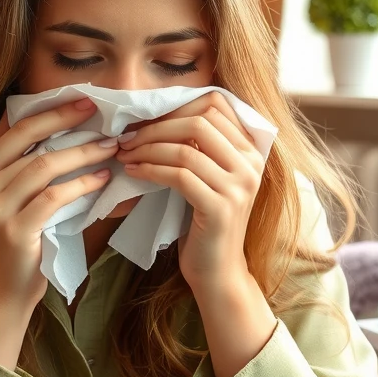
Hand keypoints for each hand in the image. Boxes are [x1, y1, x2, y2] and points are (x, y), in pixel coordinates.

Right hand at [0, 97, 118, 366]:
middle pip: (28, 140)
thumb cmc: (13, 246)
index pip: (14, 128)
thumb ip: (27, 169)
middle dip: (66, 120)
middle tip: (99, 111)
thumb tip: (71, 133)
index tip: (82, 100)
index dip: (49, 111)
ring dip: (82, 153)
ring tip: (111, 147)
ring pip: (44, 166)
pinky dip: (81, 184)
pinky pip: (54, 197)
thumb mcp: (9, 201)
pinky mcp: (14, 230)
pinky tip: (101, 180)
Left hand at [114, 91, 266, 297]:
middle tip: (128, 138)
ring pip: (185, 148)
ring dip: (147, 148)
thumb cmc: (206, 223)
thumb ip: (202, 147)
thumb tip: (160, 114)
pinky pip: (178, 175)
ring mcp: (238, 187)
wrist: (218, 272)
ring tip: (126, 154)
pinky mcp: (220, 208)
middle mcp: (251, 164)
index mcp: (251, 150)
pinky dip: (150, 170)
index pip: (216, 105)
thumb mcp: (211, 178)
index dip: (177, 106)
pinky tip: (134, 172)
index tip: (147, 119)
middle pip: (199, 122)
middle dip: (156, 126)